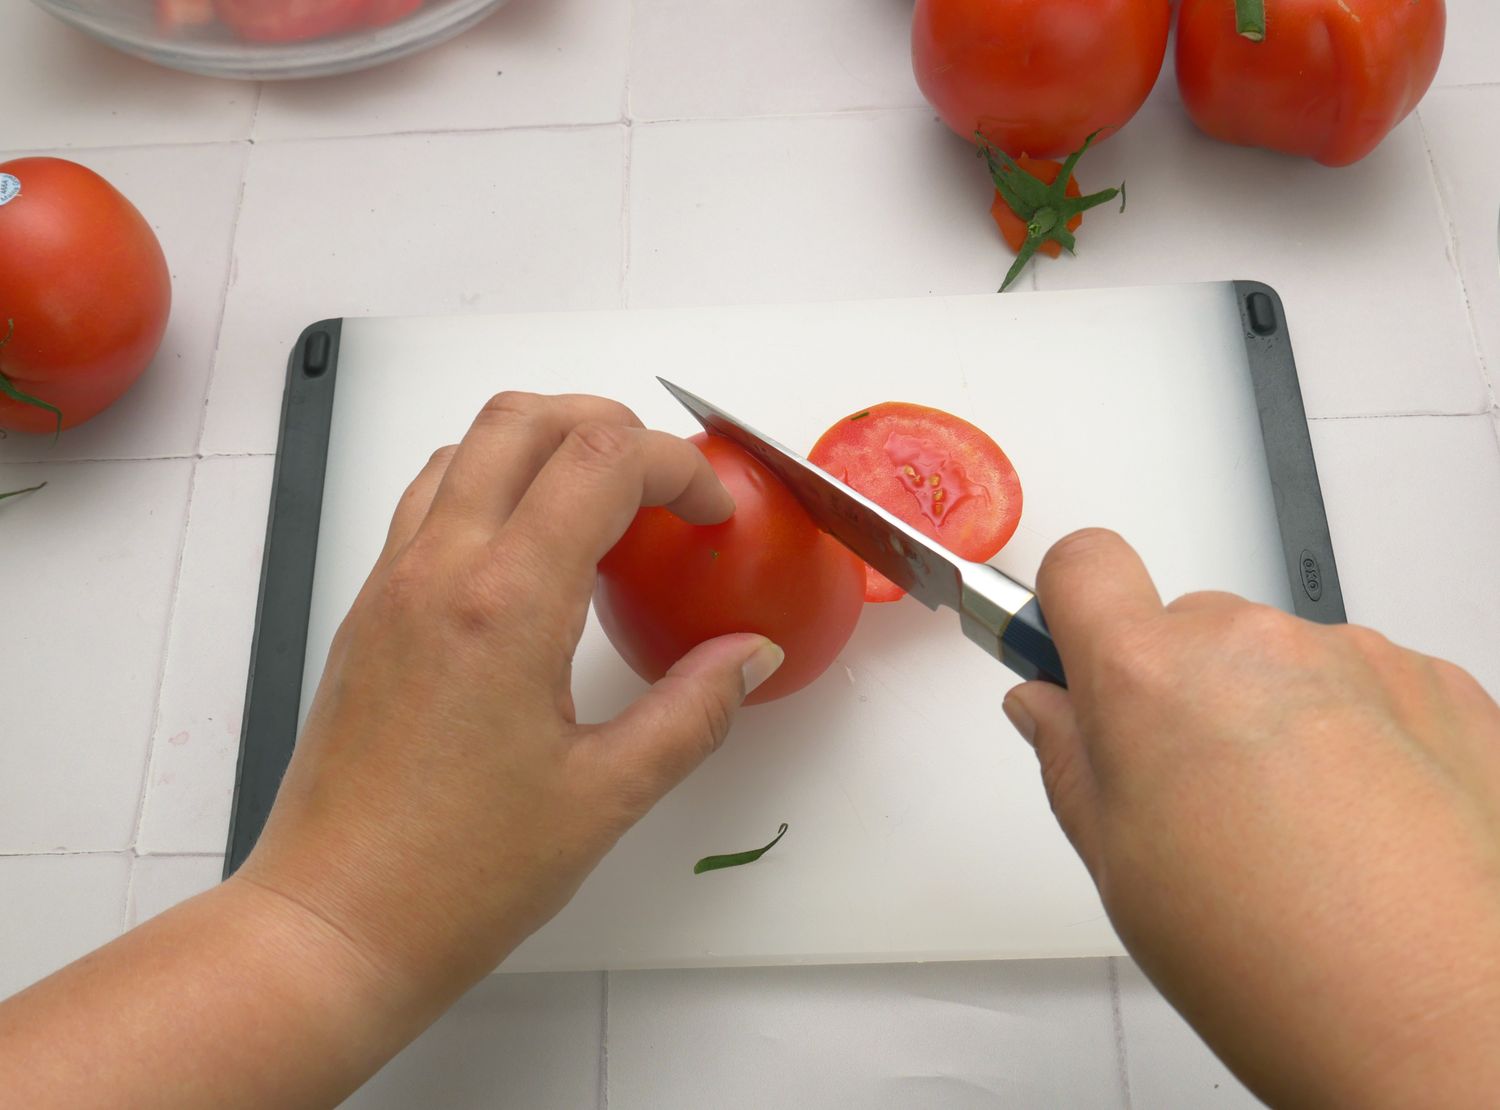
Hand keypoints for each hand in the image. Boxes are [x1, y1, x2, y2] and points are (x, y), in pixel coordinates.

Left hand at [237, 393, 783, 1004]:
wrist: (333, 923)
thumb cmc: (458, 875)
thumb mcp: (607, 795)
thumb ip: (694, 710)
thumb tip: (748, 654)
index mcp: (504, 604)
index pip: (600, 460)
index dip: (677, 466)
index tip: (712, 516)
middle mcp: (436, 570)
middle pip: (523, 419)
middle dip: (609, 424)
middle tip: (664, 486)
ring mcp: (390, 584)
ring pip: (466, 448)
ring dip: (543, 447)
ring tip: (604, 511)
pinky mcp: (367, 612)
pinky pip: (431, 501)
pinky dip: (493, 488)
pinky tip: (536, 559)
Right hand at [1005, 530, 1499, 1107]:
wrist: (1442, 1019)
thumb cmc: (1282, 962)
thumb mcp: (1121, 868)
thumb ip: (1071, 761)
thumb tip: (1050, 710)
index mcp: (1151, 677)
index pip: (1083, 564)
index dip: (1069, 603)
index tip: (1072, 648)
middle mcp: (1254, 644)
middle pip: (1187, 624)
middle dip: (1176, 686)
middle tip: (1188, 787)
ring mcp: (1356, 658)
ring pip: (1278, 658)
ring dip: (1270, 712)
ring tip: (1287, 825)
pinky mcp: (1439, 685)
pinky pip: (1364, 682)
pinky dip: (1353, 731)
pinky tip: (1355, 822)